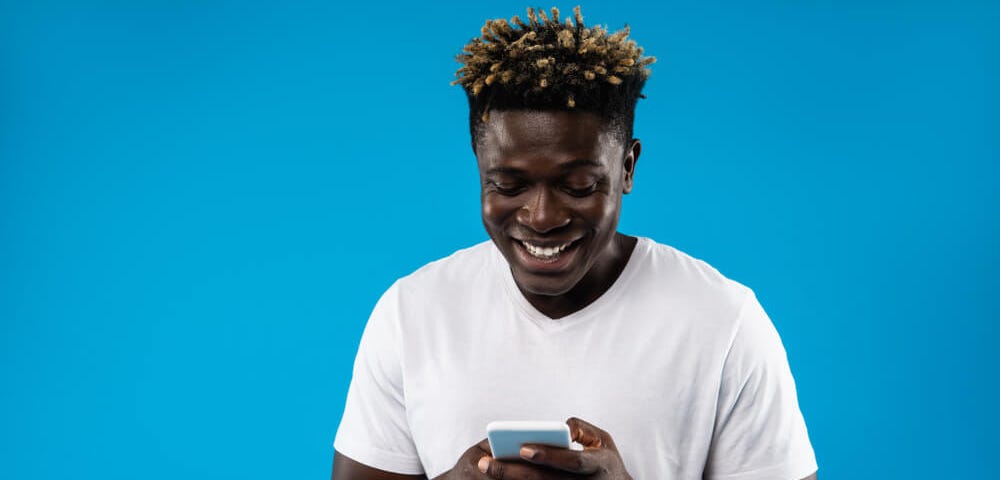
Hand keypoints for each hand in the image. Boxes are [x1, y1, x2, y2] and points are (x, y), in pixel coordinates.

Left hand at [458, 417, 631, 479]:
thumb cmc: (606, 461)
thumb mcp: (603, 439)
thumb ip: (583, 429)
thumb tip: (562, 427)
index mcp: (600, 466)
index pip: (573, 463)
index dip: (549, 456)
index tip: (523, 448)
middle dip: (513, 472)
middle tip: (485, 462)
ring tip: (486, 469)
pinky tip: (499, 478)